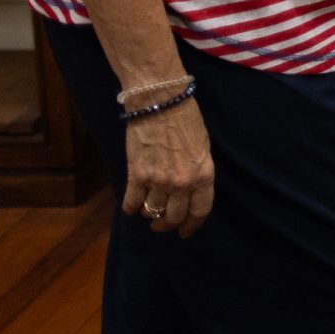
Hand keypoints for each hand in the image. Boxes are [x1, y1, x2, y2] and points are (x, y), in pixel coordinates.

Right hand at [124, 100, 215, 236]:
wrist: (160, 101)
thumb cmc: (185, 119)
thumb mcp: (202, 147)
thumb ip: (197, 172)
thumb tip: (189, 190)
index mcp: (204, 175)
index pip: (200, 211)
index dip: (191, 225)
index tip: (184, 232)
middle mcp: (183, 182)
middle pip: (174, 216)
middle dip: (167, 224)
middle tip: (161, 225)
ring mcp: (159, 180)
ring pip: (152, 211)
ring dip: (148, 214)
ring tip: (147, 211)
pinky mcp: (138, 174)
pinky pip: (132, 202)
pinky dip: (131, 207)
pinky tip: (131, 206)